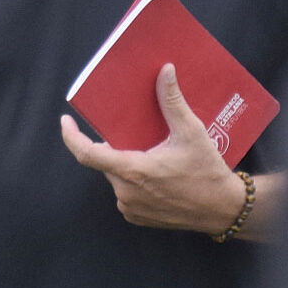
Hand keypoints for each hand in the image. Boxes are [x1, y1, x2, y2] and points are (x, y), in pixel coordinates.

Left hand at [60, 63, 240, 232]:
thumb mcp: (190, 131)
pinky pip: (125, 193)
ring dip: (124, 162)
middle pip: (106, 162)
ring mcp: (130, 208)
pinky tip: (152, 171)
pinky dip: (132, 179)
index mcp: (133, 171)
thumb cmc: (206, 170)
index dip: (72, 137)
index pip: (88, 154)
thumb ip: (172, 101)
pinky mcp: (138, 217)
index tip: (65, 121)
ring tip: (145, 148)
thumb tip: (165, 71)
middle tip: (129, 129)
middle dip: (113, 145)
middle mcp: (125, 193)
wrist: (222, 209)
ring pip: (116, 177)